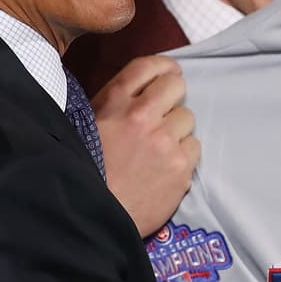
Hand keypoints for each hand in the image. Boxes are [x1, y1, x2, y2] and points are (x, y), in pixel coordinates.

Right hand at [93, 55, 200, 235]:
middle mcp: (141, 116)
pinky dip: (183, 155)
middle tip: (165, 114)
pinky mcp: (180, 166)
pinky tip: (165, 168)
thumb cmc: (86, 171)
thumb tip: (139, 90)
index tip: (169, 73)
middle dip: (173, 96)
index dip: (163, 67)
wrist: (92, 214)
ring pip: (188, 118)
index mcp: (114, 102)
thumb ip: (112, 105)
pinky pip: (194, 147)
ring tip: (159, 149)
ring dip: (177, 130)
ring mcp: (164, 141)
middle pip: (176, 86)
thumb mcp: (86, 127)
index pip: (148, 66)